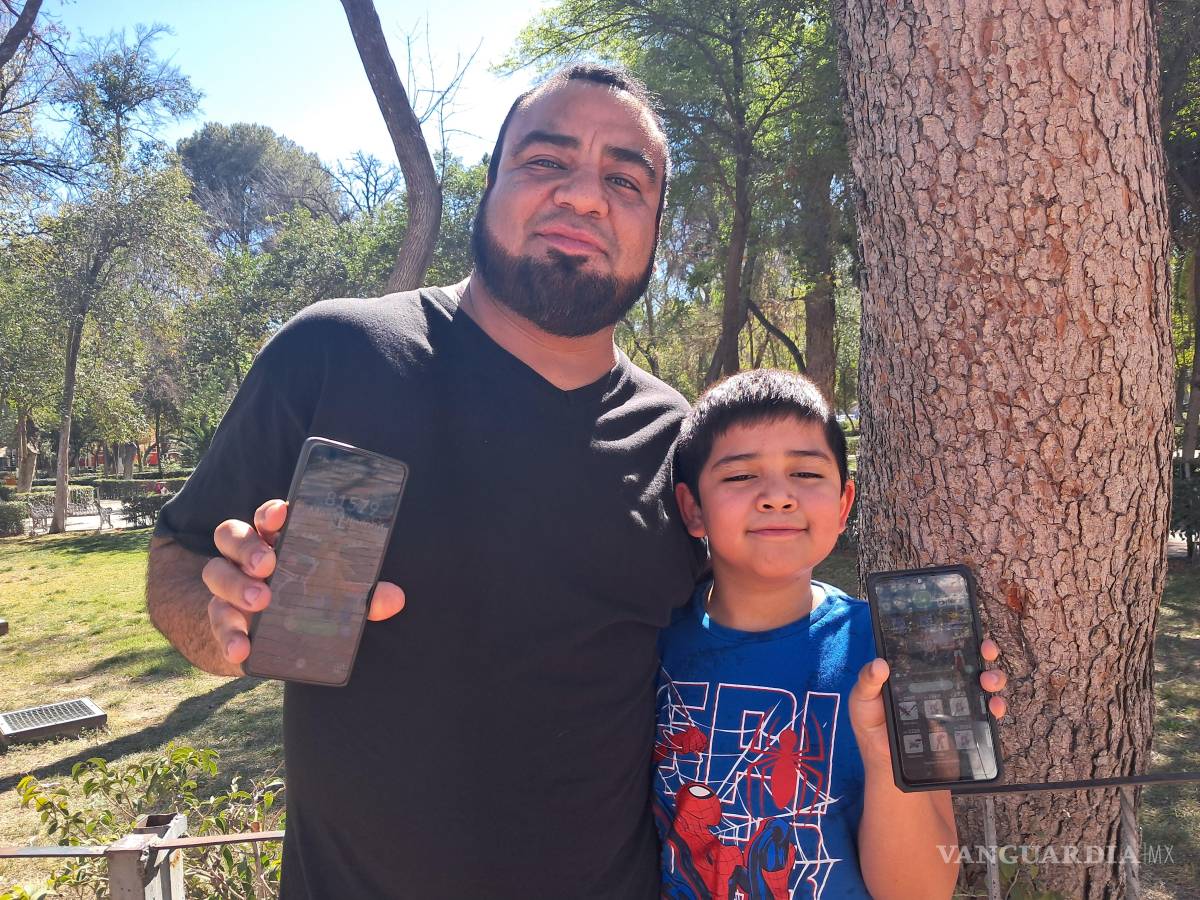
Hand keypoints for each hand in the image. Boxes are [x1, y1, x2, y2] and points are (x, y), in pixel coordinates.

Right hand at [201, 498, 406, 671]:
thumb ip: (363, 597)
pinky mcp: (222, 619)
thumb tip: (395, 598)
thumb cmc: (309, 603)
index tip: (283, 514)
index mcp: (276, 541)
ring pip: (215, 572)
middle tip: (268, 564)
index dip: (271, 512)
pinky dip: (228, 636)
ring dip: (235, 585)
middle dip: (247, 546)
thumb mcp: (338, 598)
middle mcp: (246, 558)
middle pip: (230, 534)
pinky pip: (216, 623)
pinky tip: (241, 649)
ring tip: (260, 601)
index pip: (267, 516)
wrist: (274, 644)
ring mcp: (229, 587)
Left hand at [849, 639, 1007, 770]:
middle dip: (983, 650)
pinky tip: (994, 707)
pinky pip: (987, 712)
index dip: (953, 635)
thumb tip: (879, 663)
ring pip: (982, 683)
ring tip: (989, 680)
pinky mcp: (966, 726)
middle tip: (986, 649)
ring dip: (993, 676)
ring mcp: (955, 704)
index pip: (937, 648)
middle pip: (967, 661)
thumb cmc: (873, 731)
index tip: (963, 627)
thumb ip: (867, 682)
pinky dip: (997, 706)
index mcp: (916, 673)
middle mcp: (940, 684)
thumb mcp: (862, 703)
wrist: (891, 770)